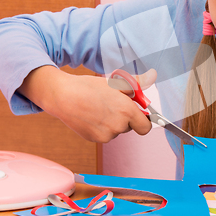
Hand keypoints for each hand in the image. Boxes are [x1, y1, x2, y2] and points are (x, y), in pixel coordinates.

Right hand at [18, 66, 156, 142]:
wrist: (62, 96)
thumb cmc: (89, 87)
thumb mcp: (116, 82)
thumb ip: (137, 82)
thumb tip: (153, 76)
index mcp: (127, 111)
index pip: (145, 127)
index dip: (143, 119)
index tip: (137, 112)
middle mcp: (118, 126)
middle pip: (130, 127)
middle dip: (126, 117)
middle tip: (113, 103)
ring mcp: (106, 135)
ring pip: (117, 130)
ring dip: (113, 122)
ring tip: (99, 107)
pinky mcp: (94, 139)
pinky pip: (105, 134)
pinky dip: (101, 127)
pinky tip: (92, 115)